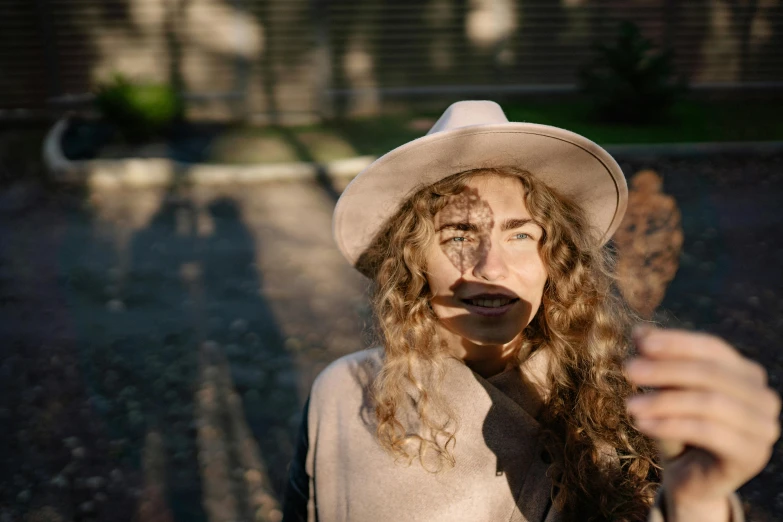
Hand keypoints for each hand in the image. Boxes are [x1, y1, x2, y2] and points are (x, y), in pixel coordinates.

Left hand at [625, 327, 780, 521]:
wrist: (690, 478)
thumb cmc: (677, 427)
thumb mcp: (664, 390)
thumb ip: (656, 360)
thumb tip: (640, 330)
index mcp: (746, 372)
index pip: (713, 347)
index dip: (677, 342)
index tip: (640, 342)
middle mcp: (763, 396)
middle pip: (711, 373)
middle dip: (666, 369)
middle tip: (627, 370)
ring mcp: (764, 427)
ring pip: (710, 403)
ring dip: (664, 400)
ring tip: (628, 405)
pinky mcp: (752, 455)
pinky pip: (709, 432)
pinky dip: (670, 425)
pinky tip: (641, 424)